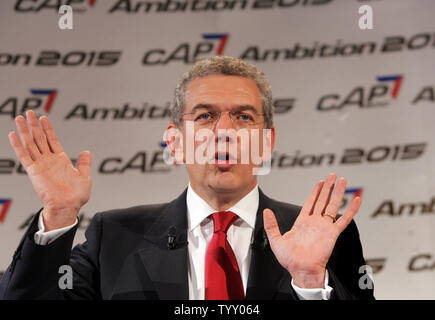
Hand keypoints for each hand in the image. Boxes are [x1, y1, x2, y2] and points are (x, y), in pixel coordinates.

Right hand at [8, 110, 91, 230]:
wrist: (68, 207)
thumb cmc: (76, 196)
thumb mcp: (85, 176)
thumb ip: (84, 163)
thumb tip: (86, 151)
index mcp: (61, 160)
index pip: (52, 140)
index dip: (48, 129)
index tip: (43, 117)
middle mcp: (49, 161)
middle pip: (39, 138)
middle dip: (34, 125)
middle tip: (28, 112)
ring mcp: (40, 165)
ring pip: (30, 143)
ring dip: (25, 130)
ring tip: (20, 118)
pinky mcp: (33, 171)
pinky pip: (24, 156)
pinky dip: (18, 145)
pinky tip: (13, 134)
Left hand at [263, 173, 360, 287]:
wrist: (301, 270)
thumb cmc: (289, 259)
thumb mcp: (275, 239)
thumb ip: (271, 224)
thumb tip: (266, 211)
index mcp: (302, 223)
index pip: (310, 203)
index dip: (316, 192)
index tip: (320, 182)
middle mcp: (315, 223)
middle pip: (323, 200)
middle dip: (328, 187)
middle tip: (333, 176)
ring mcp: (324, 227)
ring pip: (333, 205)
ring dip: (338, 193)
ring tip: (343, 180)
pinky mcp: (332, 233)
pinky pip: (344, 220)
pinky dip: (351, 210)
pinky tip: (357, 200)